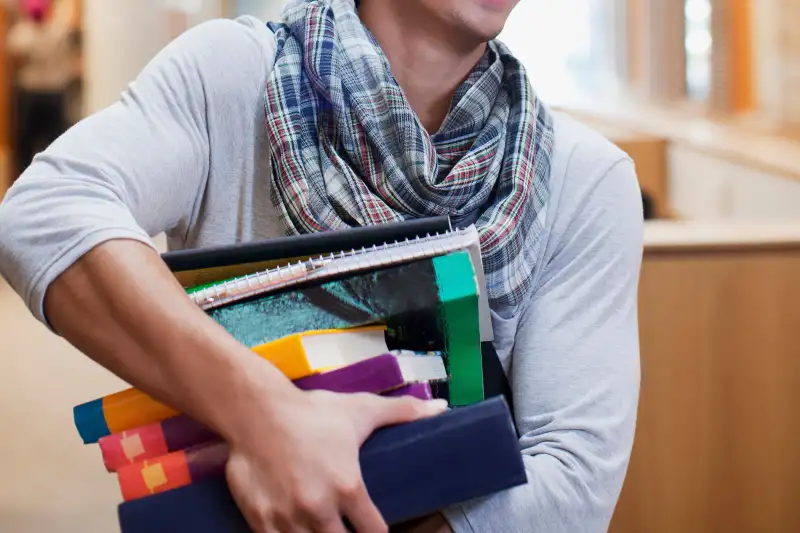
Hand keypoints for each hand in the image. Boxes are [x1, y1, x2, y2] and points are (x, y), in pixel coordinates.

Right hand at [226, 387, 448, 532]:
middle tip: (348, 526)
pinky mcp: (260, 520)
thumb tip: (442, 408)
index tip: (376, 529)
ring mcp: (287, 518)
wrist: (255, 410)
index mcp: (348, 488)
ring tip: (325, 528)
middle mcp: (319, 509)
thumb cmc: (312, 411)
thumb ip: (403, 412)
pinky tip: (298, 530)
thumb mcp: (361, 409)